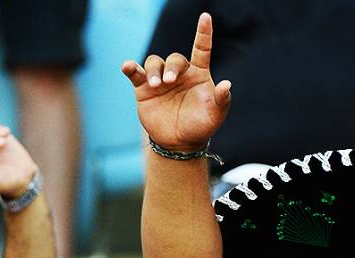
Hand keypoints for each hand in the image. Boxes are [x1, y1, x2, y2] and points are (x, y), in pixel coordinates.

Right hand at [122, 12, 230, 151]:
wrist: (179, 143)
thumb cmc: (201, 126)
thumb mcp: (215, 115)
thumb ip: (221, 100)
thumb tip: (227, 84)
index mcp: (199, 75)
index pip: (202, 49)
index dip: (204, 33)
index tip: (205, 17)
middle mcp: (179, 73)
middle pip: (174, 58)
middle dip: (171, 68)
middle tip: (168, 82)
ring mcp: (161, 80)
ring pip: (155, 61)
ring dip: (154, 70)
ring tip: (155, 85)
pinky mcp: (144, 89)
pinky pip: (136, 72)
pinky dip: (130, 67)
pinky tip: (127, 66)